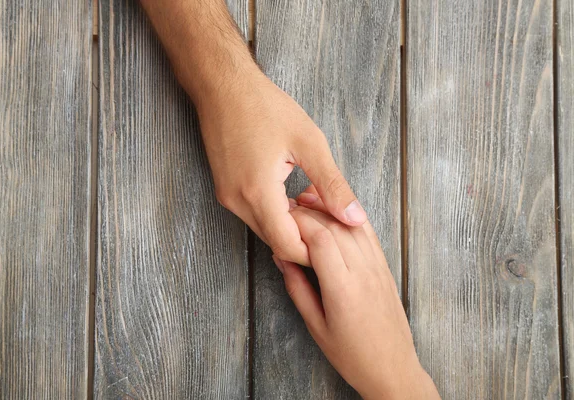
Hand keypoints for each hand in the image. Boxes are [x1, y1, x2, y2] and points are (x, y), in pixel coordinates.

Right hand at [196, 69, 366, 265]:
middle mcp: (238, 201)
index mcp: (258, 192)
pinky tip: (293, 197)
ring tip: (315, 206)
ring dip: (291, 227)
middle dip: (306, 239)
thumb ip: (332, 185)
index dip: (314, 251)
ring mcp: (228, 197)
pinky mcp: (226, 190)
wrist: (222, 86)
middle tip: (332, 222)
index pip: (288, 246)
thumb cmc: (264, 106)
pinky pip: (254, 215)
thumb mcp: (309, 142)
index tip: (337, 240)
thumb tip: (354, 216)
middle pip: (276, 242)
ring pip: (265, 230)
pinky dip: (276, 215)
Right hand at [273, 195, 439, 398]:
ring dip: (329, 210)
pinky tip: (335, 214)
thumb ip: (297, 288)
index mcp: (343, 289)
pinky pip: (367, 233)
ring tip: (308, 203)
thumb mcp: (316, 326)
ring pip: (352, 225)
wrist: (393, 368)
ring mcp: (378, 267)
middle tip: (288, 207)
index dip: (298, 222)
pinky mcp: (385, 267)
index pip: (319, 239)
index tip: (282, 217)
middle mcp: (363, 272)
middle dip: (309, 211)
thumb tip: (282, 258)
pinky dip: (349, 218)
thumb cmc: (353, 355)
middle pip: (334, 226)